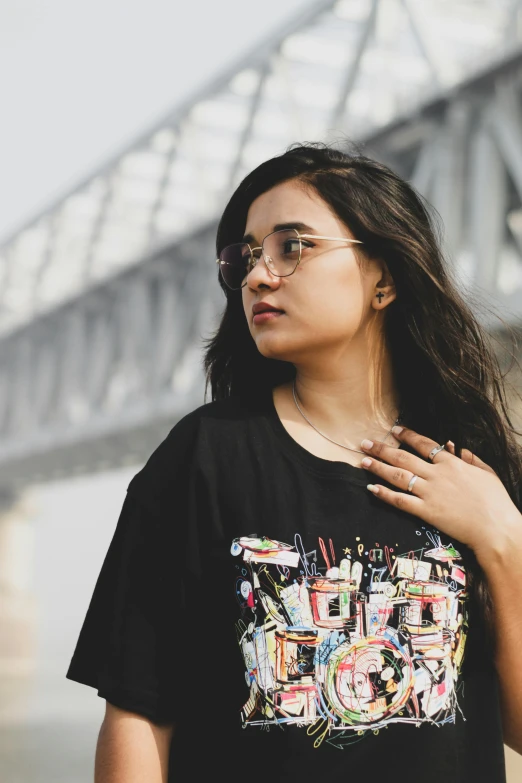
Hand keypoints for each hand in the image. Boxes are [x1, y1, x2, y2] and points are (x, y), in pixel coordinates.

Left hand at [360, 426, 520, 562]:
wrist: (496, 529)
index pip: (425, 444)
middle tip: (365, 443)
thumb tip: (459, 448)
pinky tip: (371, 488)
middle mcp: (437, 475)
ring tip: (362, 461)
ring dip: (378, 467)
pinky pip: (400, 500)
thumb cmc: (497, 503)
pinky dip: (384, 494)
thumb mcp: (488, 473)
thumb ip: (473, 459)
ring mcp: (430, 493)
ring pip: (398, 476)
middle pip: (404, 457)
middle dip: (382, 449)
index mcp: (452, 463)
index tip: (394, 430)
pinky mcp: (426, 512)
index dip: (407, 436)